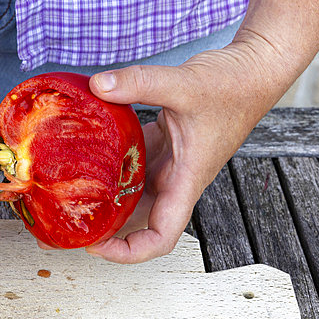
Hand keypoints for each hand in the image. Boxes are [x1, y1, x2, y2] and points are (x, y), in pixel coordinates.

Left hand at [85, 34, 293, 262]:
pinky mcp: (163, 144)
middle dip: (103, 229)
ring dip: (103, 200)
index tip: (95, 244)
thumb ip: (139, 82)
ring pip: (131, 194)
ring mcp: (169, 163)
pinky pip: (131, 164)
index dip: (128, 251)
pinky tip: (83, 160)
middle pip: (137, 222)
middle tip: (64, 224)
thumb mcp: (184, 82)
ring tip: (66, 198)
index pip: (161, 236)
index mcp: (186, 180)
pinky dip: (109, 167)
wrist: (254, 68)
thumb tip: (98, 85)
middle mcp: (176, 179)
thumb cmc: (235, 85)